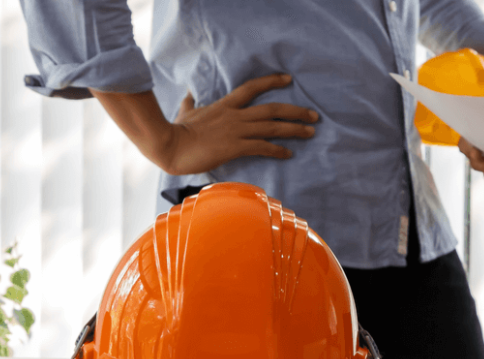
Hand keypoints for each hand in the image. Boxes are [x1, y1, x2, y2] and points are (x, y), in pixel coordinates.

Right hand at [155, 74, 318, 174]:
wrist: (169, 146)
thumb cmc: (175, 131)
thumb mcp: (185, 111)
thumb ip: (190, 102)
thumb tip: (188, 94)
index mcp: (225, 105)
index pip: (252, 87)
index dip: (271, 81)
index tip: (289, 79)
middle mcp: (235, 116)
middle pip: (272, 109)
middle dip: (296, 111)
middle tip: (314, 115)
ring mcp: (236, 131)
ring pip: (272, 127)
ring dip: (295, 130)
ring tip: (311, 132)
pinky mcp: (235, 147)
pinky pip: (263, 146)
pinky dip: (278, 150)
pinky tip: (289, 154)